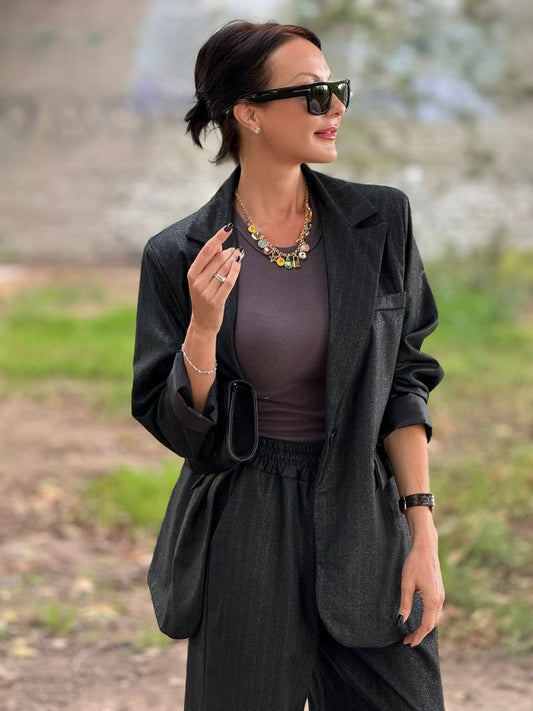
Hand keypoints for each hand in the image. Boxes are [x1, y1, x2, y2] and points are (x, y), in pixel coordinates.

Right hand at [187, 224, 243, 334]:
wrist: (202, 324)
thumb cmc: (203, 299)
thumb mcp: (200, 280)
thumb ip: (207, 264)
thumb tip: (220, 245)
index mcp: (192, 274)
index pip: (206, 251)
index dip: (217, 238)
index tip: (227, 228)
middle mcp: (197, 281)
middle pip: (217, 258)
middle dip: (229, 251)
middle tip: (236, 249)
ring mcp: (206, 292)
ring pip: (224, 268)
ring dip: (234, 259)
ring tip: (239, 254)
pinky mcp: (216, 301)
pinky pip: (228, 282)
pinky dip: (235, 271)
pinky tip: (239, 264)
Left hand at [398, 527, 444, 646]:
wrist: (426, 548)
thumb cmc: (415, 563)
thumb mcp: (406, 584)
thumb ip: (405, 604)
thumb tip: (401, 621)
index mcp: (432, 600)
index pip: (426, 626)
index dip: (417, 636)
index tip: (407, 643)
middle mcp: (440, 600)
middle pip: (432, 624)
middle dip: (420, 634)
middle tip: (408, 640)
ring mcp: (441, 595)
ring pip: (435, 618)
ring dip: (425, 627)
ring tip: (413, 633)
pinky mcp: (439, 591)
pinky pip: (436, 611)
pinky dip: (429, 619)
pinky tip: (421, 619)